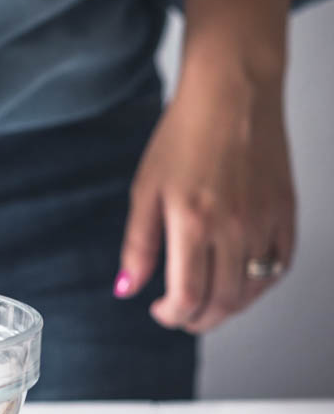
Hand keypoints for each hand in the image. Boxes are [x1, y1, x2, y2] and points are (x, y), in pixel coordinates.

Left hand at [116, 60, 295, 332]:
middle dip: (199, 319)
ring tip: (209, 301)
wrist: (232, 93)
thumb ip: (138, 245)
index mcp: (192, 222)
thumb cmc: (185, 133)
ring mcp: (265, 222)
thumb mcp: (146, 188)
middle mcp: (234, 228)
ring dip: (228, 307)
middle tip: (184, 316)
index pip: (188, 297)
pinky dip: (260, 283)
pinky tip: (241, 279)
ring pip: (253, 290)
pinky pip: (279, 266)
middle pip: (222, 302)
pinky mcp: (286, 212)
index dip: (172, 315)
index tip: (161, 311)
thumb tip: (127, 289)